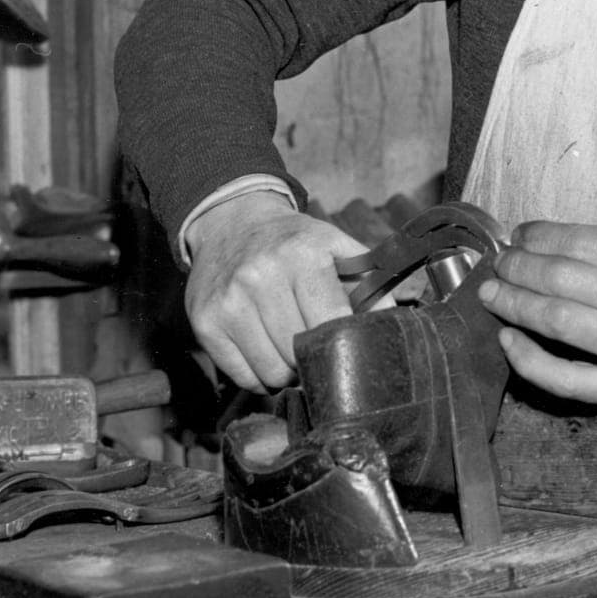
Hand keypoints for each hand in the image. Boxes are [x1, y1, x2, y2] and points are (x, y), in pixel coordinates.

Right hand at [183, 192, 368, 390]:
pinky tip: (263, 351)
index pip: (330, 324)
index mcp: (302, 256)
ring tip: (288, 348)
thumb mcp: (334, 246)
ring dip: (286, 372)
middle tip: (313, 348)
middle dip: (313, 359)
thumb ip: (369, 283)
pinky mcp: (204, 322)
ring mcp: (229, 301)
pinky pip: (241, 376)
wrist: (231, 221)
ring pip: (272, 373)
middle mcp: (261, 276)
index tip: (344, 349)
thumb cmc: (290, 240)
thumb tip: (392, 324)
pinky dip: (257, 375)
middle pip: (300, 354)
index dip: (341, 345)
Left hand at [477, 220, 596, 415]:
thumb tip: (559, 239)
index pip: (579, 242)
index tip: (520, 235)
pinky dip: (529, 360)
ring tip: (492, 292)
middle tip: (500, 262)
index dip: (538, 236)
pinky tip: (507, 339)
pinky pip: (568, 379)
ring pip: (557, 321)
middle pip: (561, 278)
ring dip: (514, 303)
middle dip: (518, 265)